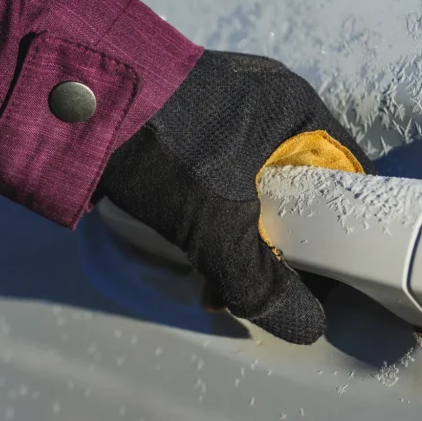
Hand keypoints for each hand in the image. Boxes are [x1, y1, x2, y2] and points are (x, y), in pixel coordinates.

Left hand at [95, 51, 374, 343]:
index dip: (345, 222)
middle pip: (303, 180)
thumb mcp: (214, 223)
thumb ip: (260, 279)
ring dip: (250, 224)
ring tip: (227, 269)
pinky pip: (230, 165)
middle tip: (274, 272)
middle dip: (289, 233)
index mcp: (297, 109)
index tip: (329, 264)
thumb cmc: (162, 145)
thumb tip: (306, 323)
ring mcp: (234, 101)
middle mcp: (272, 99)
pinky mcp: (198, 111)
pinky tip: (198, 237)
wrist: (74, 98)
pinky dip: (222, 203)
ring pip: (263, 176)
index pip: (347, 173)